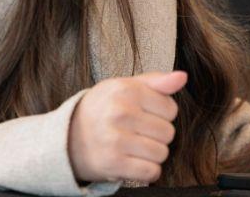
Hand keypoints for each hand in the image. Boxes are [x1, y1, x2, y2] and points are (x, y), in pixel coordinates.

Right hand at [68, 70, 185, 183]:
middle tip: (137, 132)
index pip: (171, 109)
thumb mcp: (125, 86)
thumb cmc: (103, 108)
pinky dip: (147, 171)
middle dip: (157, 135)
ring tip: (134, 147)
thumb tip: (182, 77)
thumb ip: (156, 81)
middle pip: (168, 133)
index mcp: (126, 90)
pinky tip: (133, 161)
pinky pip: (151, 172)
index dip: (161, 114)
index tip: (144, 115)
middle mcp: (121, 113)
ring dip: (152, 154)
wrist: (67, 137)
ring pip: (161, 153)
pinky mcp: (113, 164)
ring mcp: (116, 140)